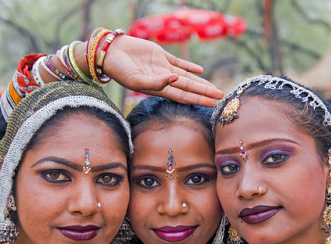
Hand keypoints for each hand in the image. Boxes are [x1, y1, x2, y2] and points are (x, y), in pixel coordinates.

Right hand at [102, 35, 223, 106]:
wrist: (110, 53)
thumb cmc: (120, 70)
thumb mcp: (136, 81)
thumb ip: (157, 82)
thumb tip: (176, 80)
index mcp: (158, 89)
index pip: (183, 96)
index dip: (198, 99)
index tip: (212, 103)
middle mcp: (163, 80)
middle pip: (189, 87)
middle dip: (204, 92)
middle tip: (220, 95)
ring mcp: (163, 68)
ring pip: (187, 76)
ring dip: (200, 82)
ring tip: (213, 87)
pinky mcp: (160, 55)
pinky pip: (179, 62)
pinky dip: (190, 66)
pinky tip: (200, 70)